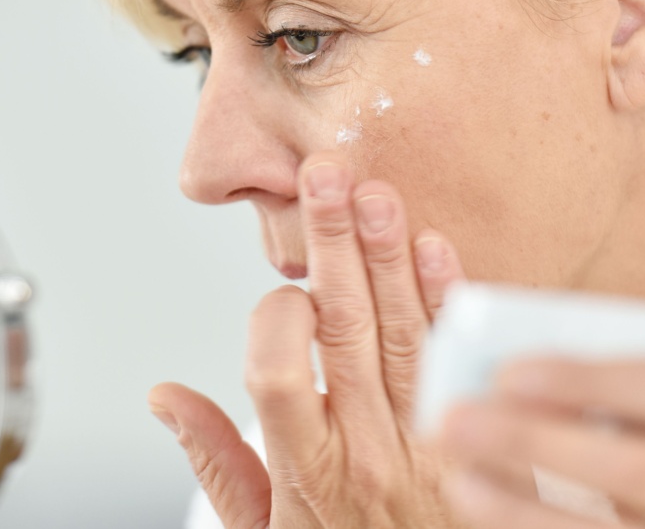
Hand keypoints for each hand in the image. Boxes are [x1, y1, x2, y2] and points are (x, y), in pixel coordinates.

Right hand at [148, 152, 469, 527]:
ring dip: (386, 254)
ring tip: (372, 191)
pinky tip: (433, 246)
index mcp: (310, 470)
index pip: (279, 376)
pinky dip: (449, 298)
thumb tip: (166, 395)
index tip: (275, 292)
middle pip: (347, 331)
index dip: (272, 322)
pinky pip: (462, 356)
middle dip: (332, 245)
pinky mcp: (478, 432)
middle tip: (321, 174)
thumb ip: (216, 462)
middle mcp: (370, 449)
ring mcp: (431, 439)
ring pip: (405, 330)